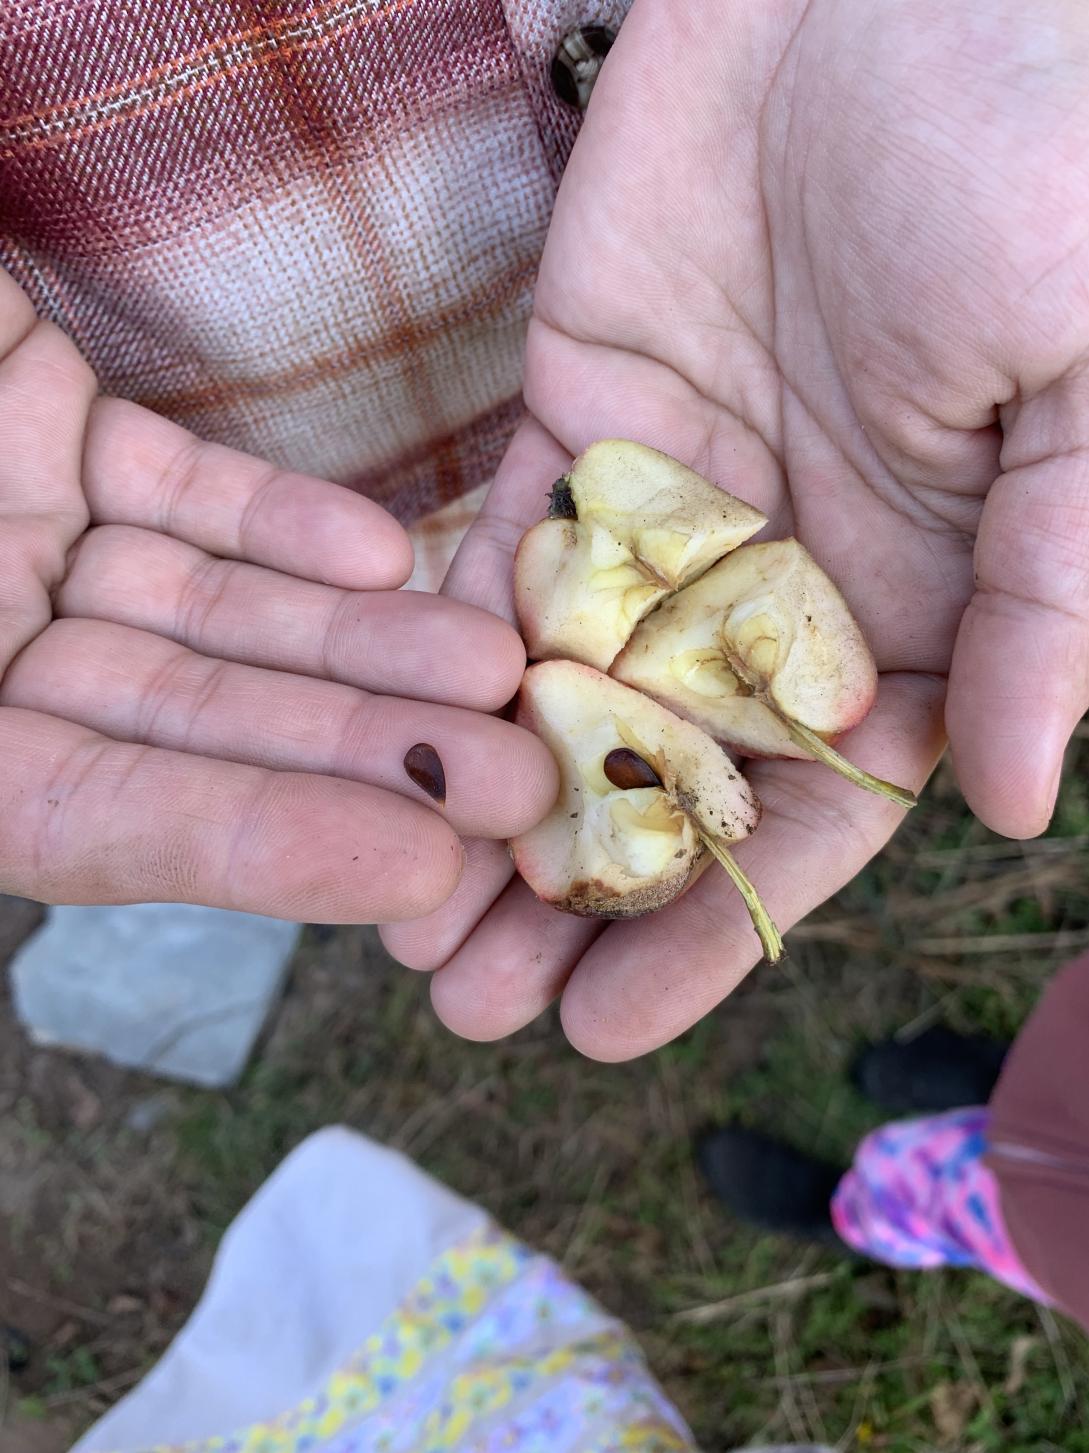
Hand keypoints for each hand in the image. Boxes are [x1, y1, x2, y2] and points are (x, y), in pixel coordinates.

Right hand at [0, 270, 555, 919]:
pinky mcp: (53, 444)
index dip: (254, 848)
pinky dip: (276, 523)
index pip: (97, 823)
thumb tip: (72, 801)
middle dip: (362, 757)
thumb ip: (10, 753)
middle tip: (528, 784)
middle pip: (194, 730)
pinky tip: (386, 552)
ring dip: (358, 643)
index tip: (416, 867)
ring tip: (492, 666)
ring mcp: (14, 555)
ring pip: (215, 617)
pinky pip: (181, 491)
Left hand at [383, 0, 1088, 1056]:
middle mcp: (788, 583)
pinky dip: (449, 654)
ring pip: (568, 691)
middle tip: (467, 1005)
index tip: (610, 1026)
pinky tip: (384, 746)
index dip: (712, 920)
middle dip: (571, 895)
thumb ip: (1052, 599)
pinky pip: (507, 554)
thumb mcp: (1082, 392)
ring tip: (400, 919)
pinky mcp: (583, 420)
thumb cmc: (1038, 164)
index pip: (811, 810)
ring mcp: (675, 507)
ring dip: (486, 806)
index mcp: (922, 605)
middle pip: (666, 776)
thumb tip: (1012, 803)